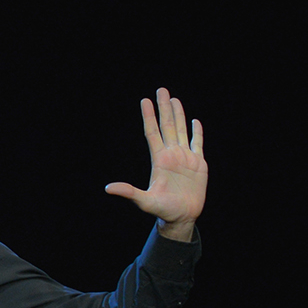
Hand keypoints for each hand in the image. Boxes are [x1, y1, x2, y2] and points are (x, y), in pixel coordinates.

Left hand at [104, 88, 206, 240]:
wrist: (182, 217)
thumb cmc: (163, 211)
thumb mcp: (145, 202)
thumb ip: (129, 193)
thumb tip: (109, 189)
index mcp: (159, 160)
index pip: (152, 133)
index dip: (149, 117)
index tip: (145, 101)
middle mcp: (171, 155)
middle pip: (167, 126)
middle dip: (164, 108)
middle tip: (161, 90)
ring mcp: (185, 158)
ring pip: (181, 131)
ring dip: (179, 115)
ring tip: (174, 99)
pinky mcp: (198, 164)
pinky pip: (198, 144)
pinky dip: (197, 132)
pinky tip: (195, 121)